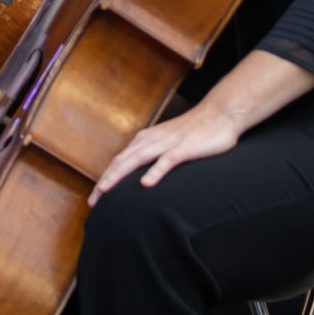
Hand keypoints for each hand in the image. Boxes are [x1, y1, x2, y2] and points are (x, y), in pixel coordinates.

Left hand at [90, 104, 241, 204]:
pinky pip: (167, 160)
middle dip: (105, 181)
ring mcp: (168, 142)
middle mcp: (152, 140)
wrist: (220, 113)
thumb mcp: (168, 142)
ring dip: (120, 175)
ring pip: (138, 159)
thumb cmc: (195, 131)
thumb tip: (140, 175)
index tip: (95, 197)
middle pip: (122, 161)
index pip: (119, 161)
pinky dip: (155, 171)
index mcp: (146, 139)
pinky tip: (146, 183)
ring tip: (106, 191)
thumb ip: (153, 154)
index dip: (105, 178)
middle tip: (93, 201)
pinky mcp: (185, 147)